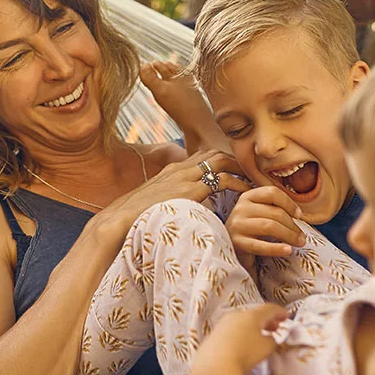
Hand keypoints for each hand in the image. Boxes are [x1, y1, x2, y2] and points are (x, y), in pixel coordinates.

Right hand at [94, 149, 250, 246]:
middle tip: (251, 172)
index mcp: (171, 170)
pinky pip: (223, 181)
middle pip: (214, 154)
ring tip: (255, 180)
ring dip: (241, 169)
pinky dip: (240, 184)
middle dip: (235, 160)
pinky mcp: (190, 190)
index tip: (236, 171)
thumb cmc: (135, 217)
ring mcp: (185, 177)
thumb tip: (179, 210)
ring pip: (221, 162)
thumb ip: (170, 201)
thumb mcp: (155, 203)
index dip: (221, 161)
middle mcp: (180, 169)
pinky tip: (248, 193)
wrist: (118, 220)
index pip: (203, 157)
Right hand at [140, 61, 229, 154]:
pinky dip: (175, 93)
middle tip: (155, 67)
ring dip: (169, 81)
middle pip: (173, 73)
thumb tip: (143, 65)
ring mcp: (191, 95)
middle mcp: (187, 83)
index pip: (166, 66)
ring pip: (178, 84)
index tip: (150, 64)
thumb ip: (151, 78)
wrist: (200, 129)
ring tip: (163, 81)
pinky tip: (173, 98)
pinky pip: (182, 96)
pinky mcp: (193, 107)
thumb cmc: (181, 108)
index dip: (157, 65)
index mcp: (181, 75)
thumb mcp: (161, 91)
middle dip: (164, 69)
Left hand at [194, 304, 287, 374]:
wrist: (216, 363)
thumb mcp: (266, 348)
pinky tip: (244, 342)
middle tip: (276, 327)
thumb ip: (272, 340)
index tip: (286, 316)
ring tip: (261, 336)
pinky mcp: (214, 333)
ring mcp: (223, 323)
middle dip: (267, 320)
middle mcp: (237, 315)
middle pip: (255, 314)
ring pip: (242, 321)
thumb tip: (270, 338)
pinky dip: (242, 332)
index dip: (279, 312)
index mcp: (252, 315)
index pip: (269, 309)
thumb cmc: (245, 353)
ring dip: (254, 327)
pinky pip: (233, 329)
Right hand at [225, 187, 305, 272]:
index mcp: (248, 196)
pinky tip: (288, 250)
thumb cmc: (251, 229)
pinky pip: (260, 245)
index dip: (289, 203)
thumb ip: (273, 207)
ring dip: (289, 236)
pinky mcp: (236, 242)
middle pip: (274, 212)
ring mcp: (237, 225)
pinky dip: (276, 248)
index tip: (299, 215)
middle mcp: (240, 208)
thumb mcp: (259, 213)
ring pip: (270, 226)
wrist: (232, 248)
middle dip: (293, 226)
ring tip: (299, 243)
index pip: (272, 192)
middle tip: (303, 237)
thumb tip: (299, 214)